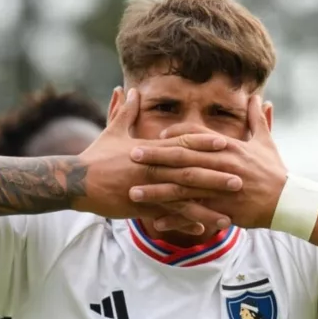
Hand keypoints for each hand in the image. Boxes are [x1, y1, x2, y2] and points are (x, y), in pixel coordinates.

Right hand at [73, 88, 242, 232]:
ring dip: (207, 204)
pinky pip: (167, 216)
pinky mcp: (140, 207)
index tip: (226, 143)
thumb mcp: (112, 131)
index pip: (182, 144)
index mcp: (149, 150)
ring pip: (183, 197)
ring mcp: (147, 189)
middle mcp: (152, 168)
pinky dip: (185, 221)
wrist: (76, 181)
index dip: (205, 144)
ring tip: (229, 212)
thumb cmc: (96, 156)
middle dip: (216, 175)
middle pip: (190, 171)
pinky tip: (204, 228)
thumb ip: (126, 112)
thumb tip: (132, 90)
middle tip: (241, 178)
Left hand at [128, 95, 287, 229]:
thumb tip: (258, 97)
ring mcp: (220, 188)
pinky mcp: (222, 209)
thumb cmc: (275, 171)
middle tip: (132, 155)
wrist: (288, 201)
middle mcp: (221, 164)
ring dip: (156, 190)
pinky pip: (193, 214)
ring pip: (182, 188)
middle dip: (155, 157)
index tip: (155, 137)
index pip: (195, 136)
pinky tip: (155, 223)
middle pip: (182, 158)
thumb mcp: (266, 142)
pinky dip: (174, 219)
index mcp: (228, 147)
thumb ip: (257, 119)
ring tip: (134, 192)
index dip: (174, 135)